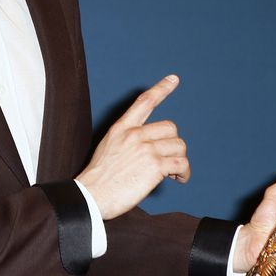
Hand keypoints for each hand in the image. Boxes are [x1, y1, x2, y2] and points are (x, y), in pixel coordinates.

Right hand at [77, 75, 188, 219]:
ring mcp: (145, 149)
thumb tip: (150, 149)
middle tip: (170, 161)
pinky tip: (179, 179)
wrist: (90, 197)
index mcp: (121, 128)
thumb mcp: (108, 148)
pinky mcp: (154, 166)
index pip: (144, 102)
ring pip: (179, 146)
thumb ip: (128, 142)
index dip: (161, 89)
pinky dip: (184, 172)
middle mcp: (134, 134)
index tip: (174, 79)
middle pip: (171, 128)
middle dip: (173, 145)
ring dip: (180, 160)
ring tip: (174, 173)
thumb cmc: (98, 179)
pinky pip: (181, 163)